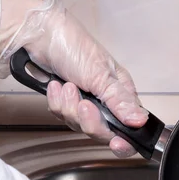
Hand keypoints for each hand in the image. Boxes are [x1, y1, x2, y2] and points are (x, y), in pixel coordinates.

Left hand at [0, 0, 146, 157]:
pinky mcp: (66, 103)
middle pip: (102, 131)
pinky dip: (57, 103)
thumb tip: (140, 120)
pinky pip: (62, 116)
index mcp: (122, 93)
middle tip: (83, 105)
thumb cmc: (73, 46)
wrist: (39, 36)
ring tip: (66, 86)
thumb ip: (120, 101)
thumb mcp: (101, 75)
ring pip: (79, 124)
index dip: (124, 140)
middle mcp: (105, 101)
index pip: (129, 127)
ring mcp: (85, 103)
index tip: (116, 143)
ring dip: (69, 107)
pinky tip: (56, 87)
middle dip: (89, 120)